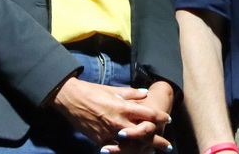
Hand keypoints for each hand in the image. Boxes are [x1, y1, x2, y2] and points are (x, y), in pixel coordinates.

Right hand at [50, 77, 170, 151]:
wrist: (70, 99)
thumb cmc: (92, 91)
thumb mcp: (112, 89)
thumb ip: (131, 94)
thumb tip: (145, 94)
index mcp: (122, 107)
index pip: (147, 113)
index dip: (160, 116)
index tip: (168, 119)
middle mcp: (118, 122)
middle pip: (143, 134)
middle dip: (157, 140)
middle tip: (167, 145)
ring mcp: (109, 133)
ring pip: (131, 145)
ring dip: (143, 149)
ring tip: (152, 151)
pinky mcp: (100, 140)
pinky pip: (116, 148)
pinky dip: (125, 150)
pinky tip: (131, 151)